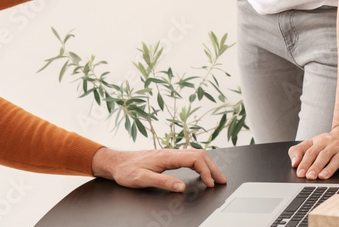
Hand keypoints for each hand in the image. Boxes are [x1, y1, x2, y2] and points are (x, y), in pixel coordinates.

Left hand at [91, 147, 226, 192]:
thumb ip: (163, 182)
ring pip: (195, 154)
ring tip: (216, 176)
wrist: (116, 162)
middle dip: (213, 167)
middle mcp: (169, 152)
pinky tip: (201, 171)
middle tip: (222, 180)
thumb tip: (181, 186)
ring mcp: (169, 153)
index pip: (194, 158)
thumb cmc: (127, 170)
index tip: (210, 183)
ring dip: (208, 164)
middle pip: (199, 154)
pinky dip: (200, 163)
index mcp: (166, 156)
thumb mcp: (142, 179)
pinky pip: (189, 157)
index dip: (206, 170)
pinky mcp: (167, 157)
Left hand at [288, 125, 338, 179]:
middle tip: (309, 176)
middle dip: (315, 166)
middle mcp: (332, 145)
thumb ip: (299, 150)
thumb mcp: (313, 142)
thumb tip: (294, 163)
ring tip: (323, 176)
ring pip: (336, 159)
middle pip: (322, 156)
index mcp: (320, 142)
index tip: (300, 173)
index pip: (310, 152)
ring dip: (330, 168)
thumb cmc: (329, 142)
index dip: (304, 163)